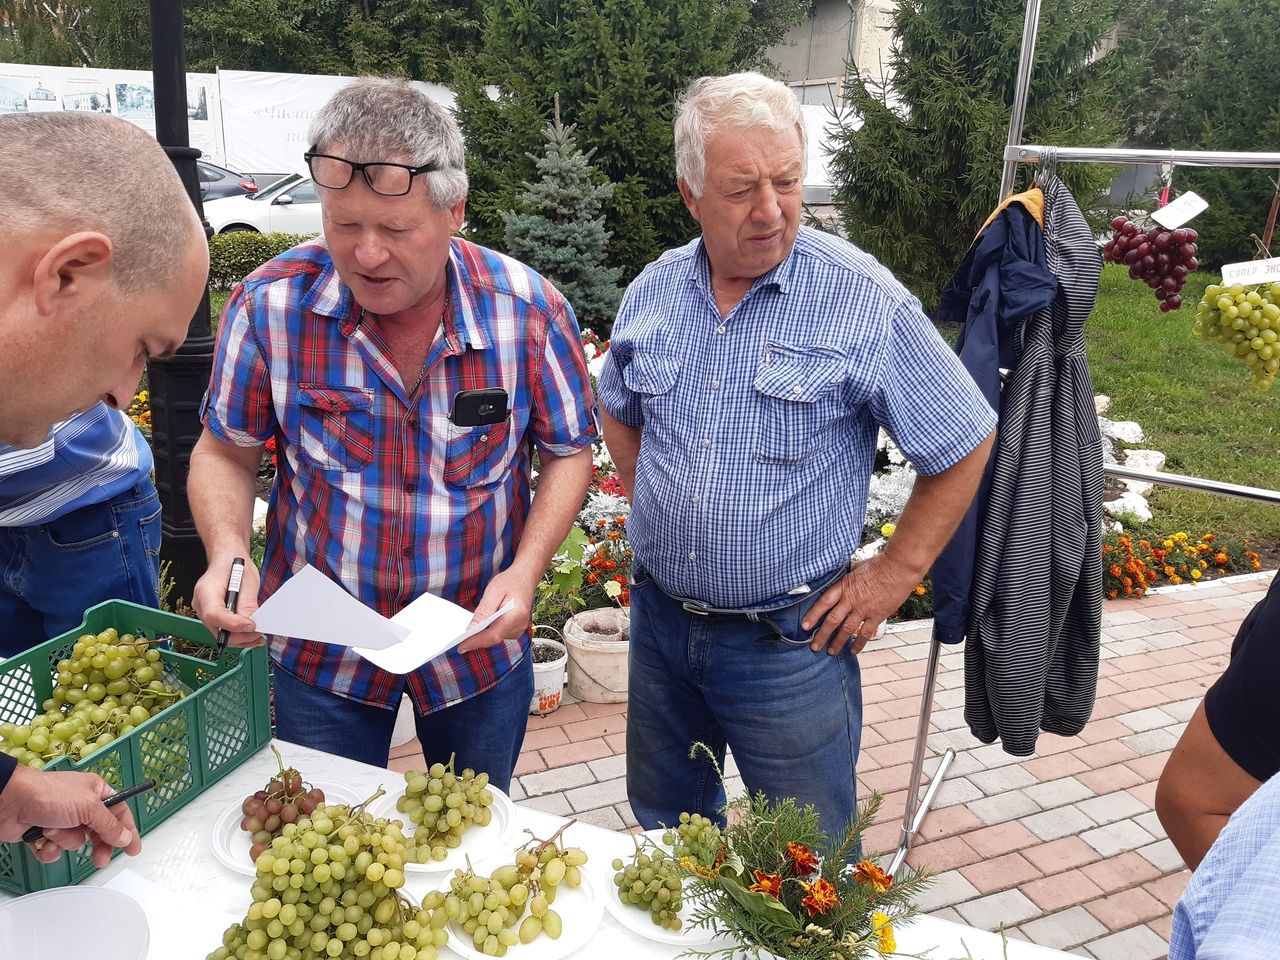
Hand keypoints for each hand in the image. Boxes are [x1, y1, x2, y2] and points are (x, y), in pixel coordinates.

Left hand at [0, 765, 141, 866]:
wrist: (11, 802)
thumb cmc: (49, 794)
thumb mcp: (89, 808)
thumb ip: (110, 825)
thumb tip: (125, 837)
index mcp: (95, 792)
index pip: (119, 812)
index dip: (128, 830)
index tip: (133, 848)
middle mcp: (80, 805)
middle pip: (99, 832)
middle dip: (96, 845)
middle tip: (100, 859)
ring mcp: (62, 820)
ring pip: (75, 843)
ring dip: (65, 841)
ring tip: (54, 831)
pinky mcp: (44, 834)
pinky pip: (55, 850)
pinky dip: (49, 849)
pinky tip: (44, 841)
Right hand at [192, 555, 263, 648]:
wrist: (227, 559)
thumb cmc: (235, 565)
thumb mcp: (246, 580)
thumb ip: (247, 603)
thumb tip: (252, 625)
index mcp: (205, 591)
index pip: (214, 614)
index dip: (233, 624)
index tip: (252, 626)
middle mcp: (201, 605)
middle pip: (217, 629)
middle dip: (239, 636)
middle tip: (259, 635)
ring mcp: (205, 613)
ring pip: (221, 635)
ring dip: (241, 639)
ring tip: (259, 637)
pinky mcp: (214, 618)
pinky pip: (224, 631)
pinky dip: (238, 636)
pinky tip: (252, 635)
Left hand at [456, 568, 533, 653]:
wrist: (524, 578)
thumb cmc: (510, 582)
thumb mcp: (494, 591)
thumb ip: (484, 611)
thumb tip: (472, 629)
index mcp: (515, 616)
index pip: (493, 635)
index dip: (476, 642)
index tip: (460, 647)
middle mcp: (519, 626)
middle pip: (492, 639)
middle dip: (475, 639)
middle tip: (457, 639)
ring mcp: (518, 630)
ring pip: (494, 638)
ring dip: (481, 634)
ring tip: (469, 629)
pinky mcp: (514, 630)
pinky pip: (497, 634)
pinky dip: (487, 631)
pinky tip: (480, 625)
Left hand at [800, 554, 919, 655]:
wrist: (899, 568)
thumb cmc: (880, 564)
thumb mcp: (857, 567)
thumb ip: (848, 578)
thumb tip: (843, 581)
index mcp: (844, 586)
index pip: (824, 602)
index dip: (813, 615)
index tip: (805, 626)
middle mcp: (851, 599)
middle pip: (832, 620)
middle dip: (822, 635)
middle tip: (814, 646)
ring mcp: (864, 609)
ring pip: (847, 630)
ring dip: (837, 642)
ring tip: (831, 652)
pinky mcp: (877, 615)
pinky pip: (866, 633)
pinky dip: (859, 643)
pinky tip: (853, 650)